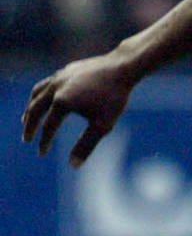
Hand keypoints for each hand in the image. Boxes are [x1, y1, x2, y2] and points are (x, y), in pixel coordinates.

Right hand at [21, 53, 136, 166]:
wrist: (121, 68)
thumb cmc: (114, 99)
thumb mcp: (102, 125)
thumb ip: (86, 146)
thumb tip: (73, 166)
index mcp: (62, 102)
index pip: (48, 127)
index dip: (44, 142)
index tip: (42, 154)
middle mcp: (55, 88)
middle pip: (35, 109)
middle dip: (30, 126)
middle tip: (26, 139)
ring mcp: (58, 77)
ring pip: (37, 94)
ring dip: (31, 108)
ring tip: (27, 119)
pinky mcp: (64, 71)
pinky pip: (46, 84)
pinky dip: (40, 94)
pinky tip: (44, 100)